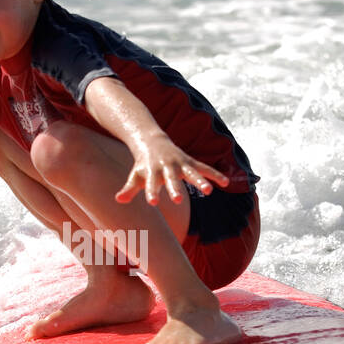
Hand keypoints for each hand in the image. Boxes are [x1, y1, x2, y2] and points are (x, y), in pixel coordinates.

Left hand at [115, 138, 229, 205]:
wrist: (152, 141)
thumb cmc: (143, 164)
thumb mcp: (135, 175)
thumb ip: (128, 189)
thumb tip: (118, 200)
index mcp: (152, 171)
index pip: (151, 184)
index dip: (152, 192)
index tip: (153, 202)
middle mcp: (167, 167)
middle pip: (172, 179)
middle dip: (175, 188)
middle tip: (178, 201)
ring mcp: (180, 164)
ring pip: (192, 173)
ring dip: (200, 181)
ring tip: (208, 192)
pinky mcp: (190, 162)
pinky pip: (205, 169)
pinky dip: (215, 175)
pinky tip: (225, 183)